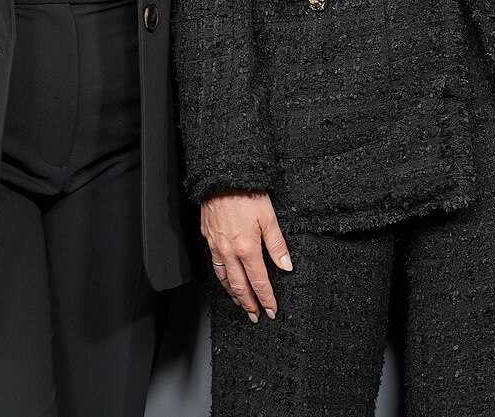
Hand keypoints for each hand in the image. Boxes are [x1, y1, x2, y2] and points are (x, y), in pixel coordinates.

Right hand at [201, 191, 292, 323]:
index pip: (259, 281)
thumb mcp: (269, 217)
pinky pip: (215, 266)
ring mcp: (216, 247)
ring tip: (242, 304)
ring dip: (234, 295)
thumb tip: (286, 266)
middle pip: (239, 286)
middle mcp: (229, 252)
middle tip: (255, 316)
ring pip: (224, 279)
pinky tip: (226, 281)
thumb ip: (277, 244)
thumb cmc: (245, 193)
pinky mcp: (208, 239)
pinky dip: (221, 279)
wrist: (222, 178)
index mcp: (246, 248)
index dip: (266, 298)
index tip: (271, 310)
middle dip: (249, 304)